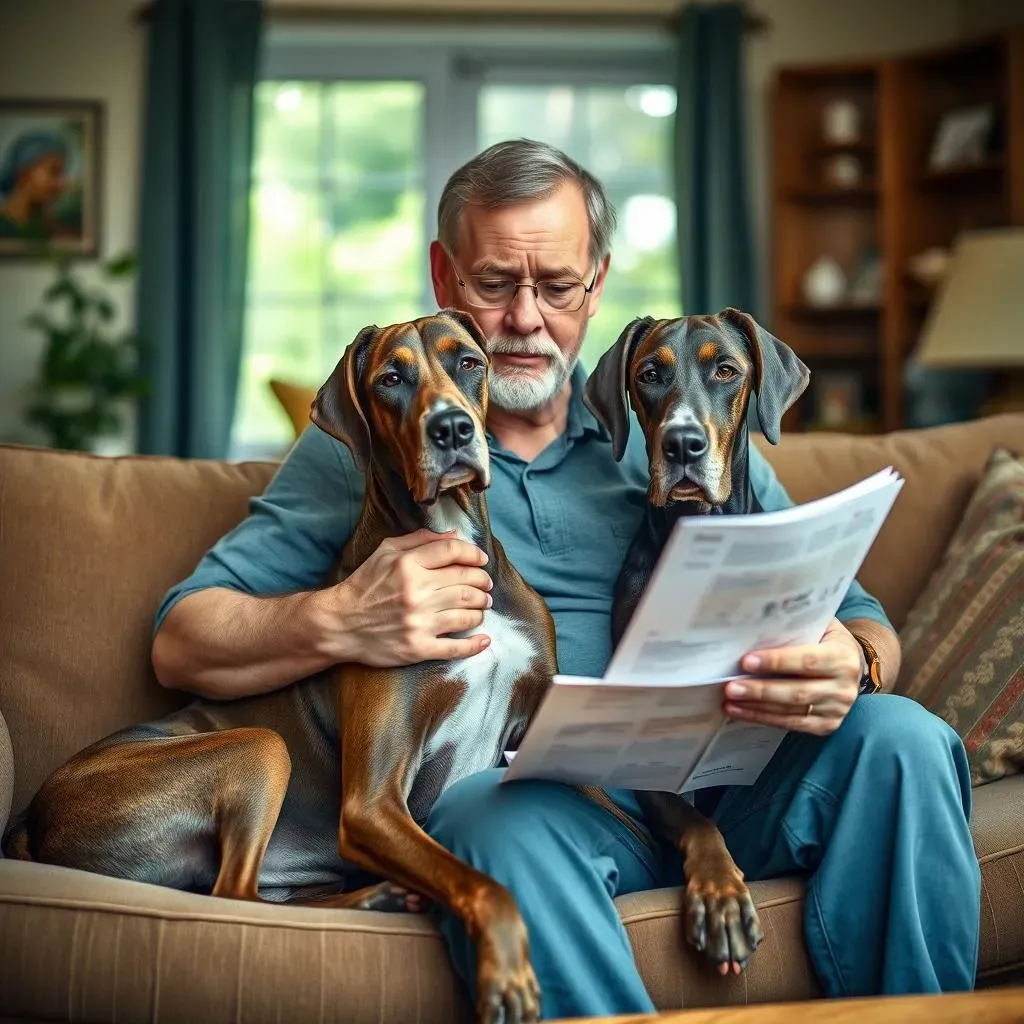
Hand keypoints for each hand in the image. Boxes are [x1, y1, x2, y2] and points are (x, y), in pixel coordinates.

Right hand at [327, 529, 492, 665]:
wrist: (339, 624)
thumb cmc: (364, 586)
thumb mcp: (385, 552)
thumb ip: (419, 540)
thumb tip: (453, 534)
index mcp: (407, 565)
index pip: (453, 552)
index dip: (474, 554)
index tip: (482, 560)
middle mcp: (416, 593)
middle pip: (466, 583)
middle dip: (483, 583)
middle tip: (486, 585)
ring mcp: (418, 622)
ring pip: (467, 613)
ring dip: (481, 608)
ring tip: (483, 606)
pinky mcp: (417, 648)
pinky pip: (455, 647)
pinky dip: (475, 644)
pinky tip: (484, 639)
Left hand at [723, 618, 863, 735]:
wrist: (853, 666)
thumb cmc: (826, 640)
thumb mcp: (819, 626)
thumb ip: (794, 626)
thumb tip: (754, 625)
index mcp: (842, 656)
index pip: (807, 661)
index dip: (776, 662)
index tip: (746, 662)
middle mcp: (844, 687)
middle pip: (797, 692)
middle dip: (760, 690)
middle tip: (731, 687)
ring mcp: (837, 709)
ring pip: (791, 711)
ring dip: (756, 707)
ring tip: (730, 700)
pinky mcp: (827, 725)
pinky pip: (791, 724)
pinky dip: (763, 718)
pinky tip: (741, 712)